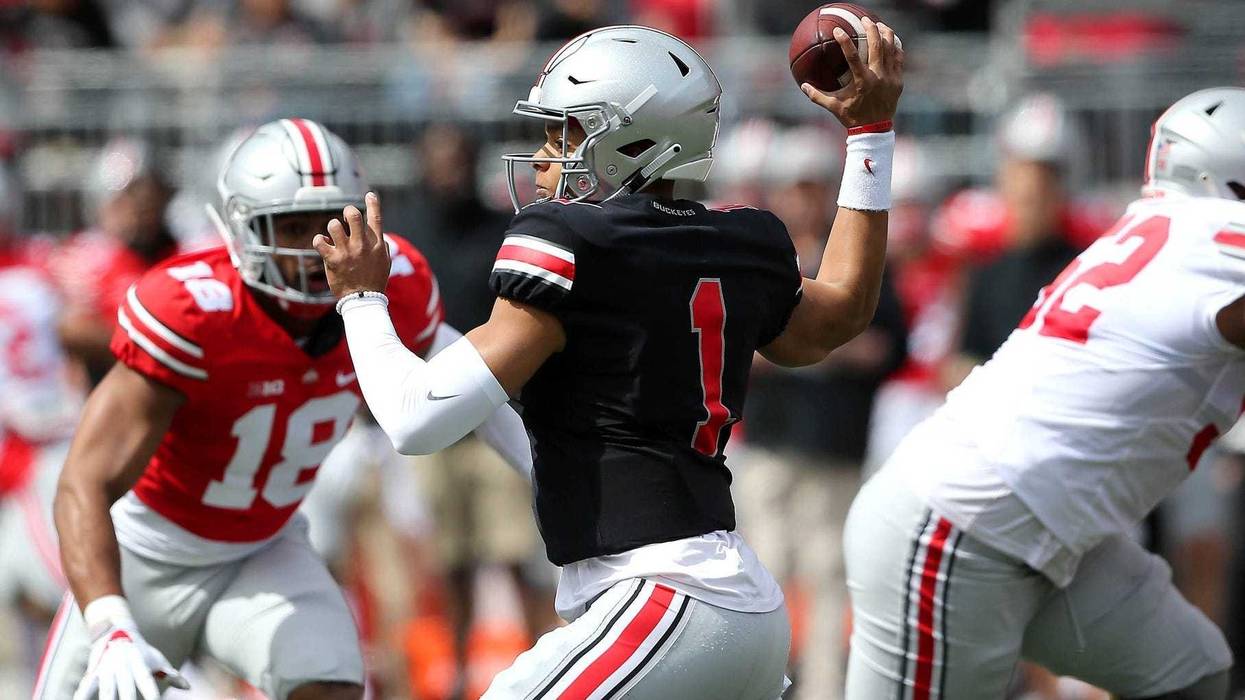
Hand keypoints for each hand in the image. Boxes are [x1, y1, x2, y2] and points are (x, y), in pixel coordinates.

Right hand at [73, 621, 188, 699]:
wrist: (115, 630)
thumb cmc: (140, 650)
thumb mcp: (156, 658)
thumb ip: (170, 674)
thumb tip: (187, 687)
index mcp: (140, 664)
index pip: (146, 682)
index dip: (151, 694)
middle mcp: (123, 667)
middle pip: (126, 689)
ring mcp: (107, 669)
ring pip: (106, 691)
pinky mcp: (93, 672)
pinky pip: (86, 687)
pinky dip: (81, 696)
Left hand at [313, 191, 391, 298]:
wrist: (364, 299)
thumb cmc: (375, 281)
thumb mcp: (385, 262)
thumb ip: (382, 246)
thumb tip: (380, 235)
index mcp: (376, 244)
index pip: (376, 218)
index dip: (373, 203)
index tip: (370, 195)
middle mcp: (362, 245)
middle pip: (353, 215)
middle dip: (348, 211)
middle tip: (346, 218)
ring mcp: (347, 252)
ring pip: (334, 225)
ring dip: (332, 227)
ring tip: (333, 235)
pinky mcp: (333, 260)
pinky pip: (319, 241)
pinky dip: (319, 240)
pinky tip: (322, 244)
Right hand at [801, 16, 903, 128]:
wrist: (875, 130)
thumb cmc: (852, 118)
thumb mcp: (834, 107)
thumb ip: (817, 96)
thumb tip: (802, 86)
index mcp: (862, 82)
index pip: (853, 56)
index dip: (845, 41)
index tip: (838, 30)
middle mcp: (878, 77)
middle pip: (877, 45)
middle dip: (871, 28)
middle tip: (864, 19)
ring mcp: (891, 78)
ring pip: (891, 49)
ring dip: (885, 34)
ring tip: (879, 25)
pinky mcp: (898, 81)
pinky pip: (899, 59)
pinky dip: (895, 47)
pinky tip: (891, 40)